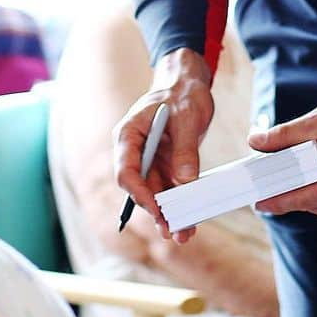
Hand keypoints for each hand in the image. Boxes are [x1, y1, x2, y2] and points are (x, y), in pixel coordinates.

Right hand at [114, 47, 213, 242]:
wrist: (187, 82)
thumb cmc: (182, 92)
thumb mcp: (186, 117)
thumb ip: (184, 149)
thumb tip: (186, 181)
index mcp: (129, 134)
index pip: (126, 170)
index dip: (139, 193)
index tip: (157, 209)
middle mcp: (135, 149)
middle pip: (139, 187)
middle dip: (156, 210)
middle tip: (173, 231)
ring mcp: (150, 157)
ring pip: (154, 192)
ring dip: (168, 212)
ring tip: (184, 233)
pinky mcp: (164, 163)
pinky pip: (169, 187)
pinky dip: (179, 203)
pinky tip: (190, 221)